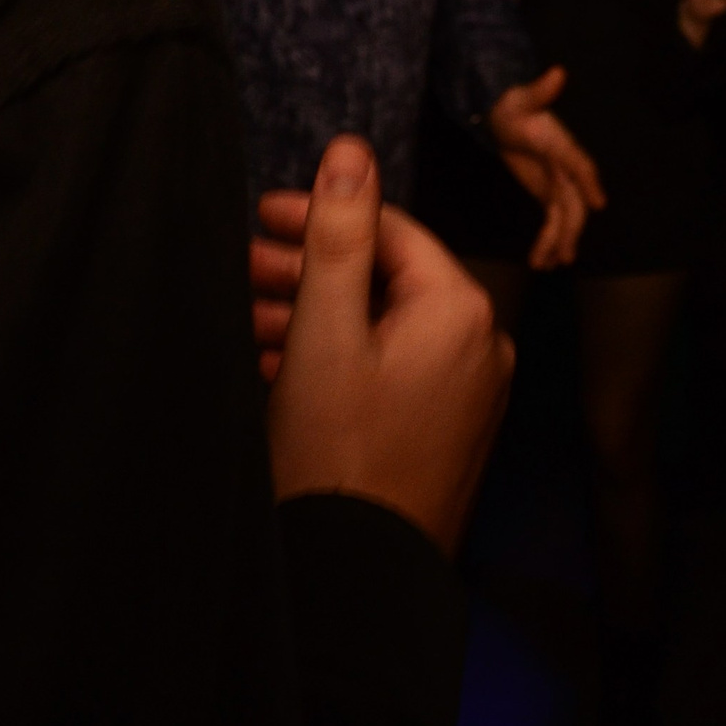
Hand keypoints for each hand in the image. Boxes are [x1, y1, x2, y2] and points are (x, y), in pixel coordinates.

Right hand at [259, 137, 511, 556]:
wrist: (360, 572)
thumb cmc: (338, 457)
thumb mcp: (325, 331)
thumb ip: (338, 236)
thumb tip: (351, 152)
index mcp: (459, 310)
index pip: (388, 230)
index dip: (320, 215)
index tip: (261, 213)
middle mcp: (480, 345)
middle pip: (387, 277)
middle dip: (312, 267)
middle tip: (245, 265)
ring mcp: (468, 391)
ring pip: (384, 324)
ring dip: (318, 312)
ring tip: (252, 313)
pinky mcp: (448, 428)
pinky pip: (393, 368)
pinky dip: (340, 355)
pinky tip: (283, 361)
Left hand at [489, 67, 605, 269]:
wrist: (507, 114)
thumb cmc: (515, 105)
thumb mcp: (523, 99)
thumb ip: (541, 90)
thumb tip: (557, 72)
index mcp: (562, 144)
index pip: (580, 163)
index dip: (589, 181)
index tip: (598, 202)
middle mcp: (566, 167)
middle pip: (573, 201)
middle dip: (568, 228)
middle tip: (562, 253)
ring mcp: (558, 182)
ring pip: (564, 218)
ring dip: (557, 241)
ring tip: (547, 265)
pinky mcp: (548, 192)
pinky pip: (553, 221)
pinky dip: (549, 240)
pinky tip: (542, 260)